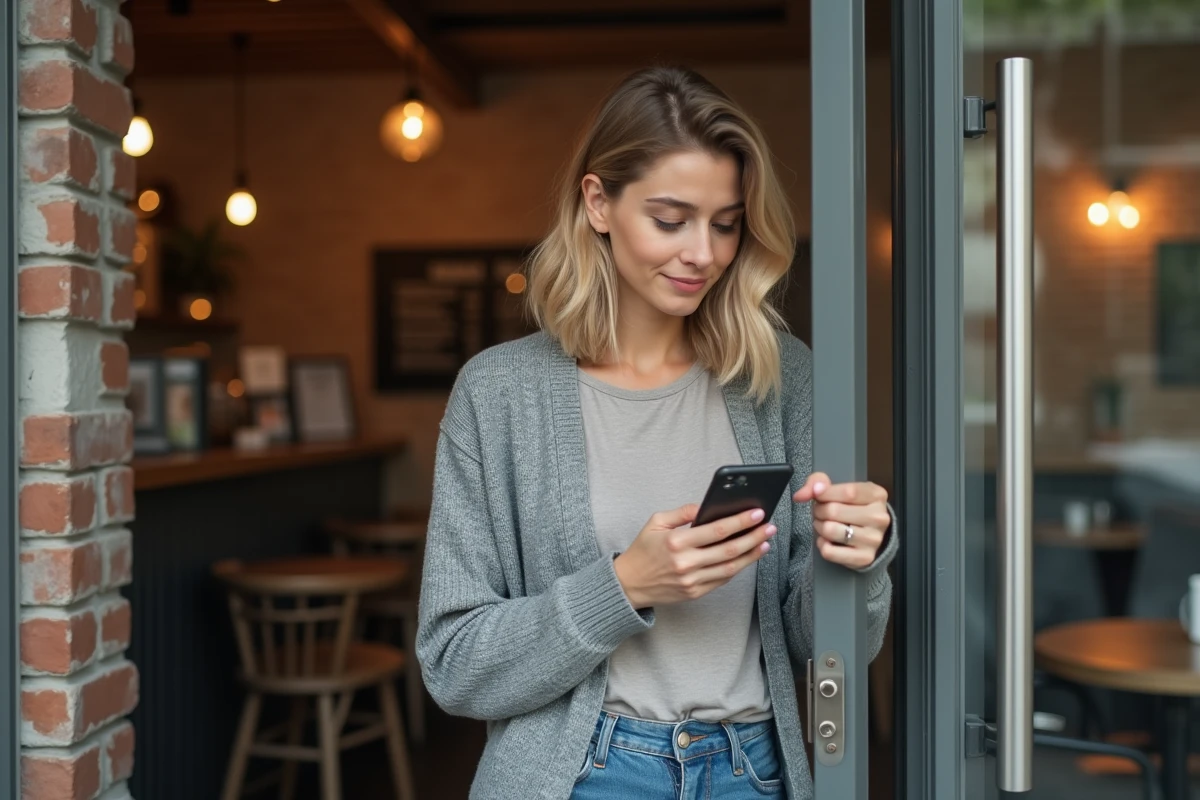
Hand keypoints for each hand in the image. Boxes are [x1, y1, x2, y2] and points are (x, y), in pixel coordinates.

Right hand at [614, 505, 776, 609]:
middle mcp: (686, 563)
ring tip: (765, 542)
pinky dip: (737, 568)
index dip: (740, 521)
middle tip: (769, 527)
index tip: (757, 513)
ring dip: (751, 555)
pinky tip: (747, 557)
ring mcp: (692, 581)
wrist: (629, 584)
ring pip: (730, 568)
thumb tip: (707, 506)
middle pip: (729, 550)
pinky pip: (722, 580)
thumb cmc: (643, 550)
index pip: (716, 530)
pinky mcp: (695, 593)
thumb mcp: (656, 523)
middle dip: (753, 537)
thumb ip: (682, 513)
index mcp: (676, 542)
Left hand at [793, 472, 889, 568]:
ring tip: (824, 524)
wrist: (869, 534)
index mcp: (877, 495)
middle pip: (834, 511)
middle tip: (821, 512)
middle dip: (819, 510)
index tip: (816, 494)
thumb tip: (801, 494)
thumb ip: (818, 482)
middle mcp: (879, 517)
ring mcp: (873, 539)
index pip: (848, 492)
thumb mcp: (839, 487)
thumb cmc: (851, 507)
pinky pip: (829, 551)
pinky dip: (822, 544)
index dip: (825, 493)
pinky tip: (828, 540)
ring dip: (819, 527)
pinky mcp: (864, 558)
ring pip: (830, 530)